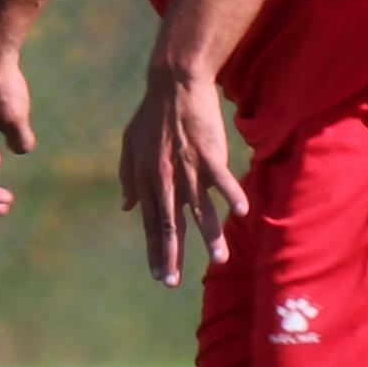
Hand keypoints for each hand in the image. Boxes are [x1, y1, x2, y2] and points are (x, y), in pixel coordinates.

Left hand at [119, 58, 249, 289]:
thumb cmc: (151, 114)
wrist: (173, 84)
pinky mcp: (209, 154)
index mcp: (146, 179)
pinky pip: (222, 180)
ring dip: (210, 237)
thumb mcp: (129, 145)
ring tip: (218, 262)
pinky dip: (232, 196)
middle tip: (172, 283)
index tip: (159, 274)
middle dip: (172, 256)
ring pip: (200, 210)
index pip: (151, 223)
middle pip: (170, 225)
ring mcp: (188, 168)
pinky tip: (242, 213)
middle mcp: (165, 179)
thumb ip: (127, 178)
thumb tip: (125, 207)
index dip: (155, 250)